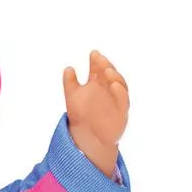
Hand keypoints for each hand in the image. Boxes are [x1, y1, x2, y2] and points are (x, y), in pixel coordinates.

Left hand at [62, 49, 129, 176]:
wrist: (87, 138)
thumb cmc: (81, 116)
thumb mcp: (72, 98)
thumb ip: (70, 83)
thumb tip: (68, 68)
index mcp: (97, 83)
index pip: (98, 69)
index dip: (96, 61)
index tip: (93, 54)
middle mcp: (108, 89)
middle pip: (109, 74)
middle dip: (105, 65)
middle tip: (98, 59)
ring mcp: (116, 99)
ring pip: (119, 84)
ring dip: (114, 76)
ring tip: (106, 70)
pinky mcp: (122, 111)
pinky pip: (123, 100)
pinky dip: (120, 92)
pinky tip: (114, 85)